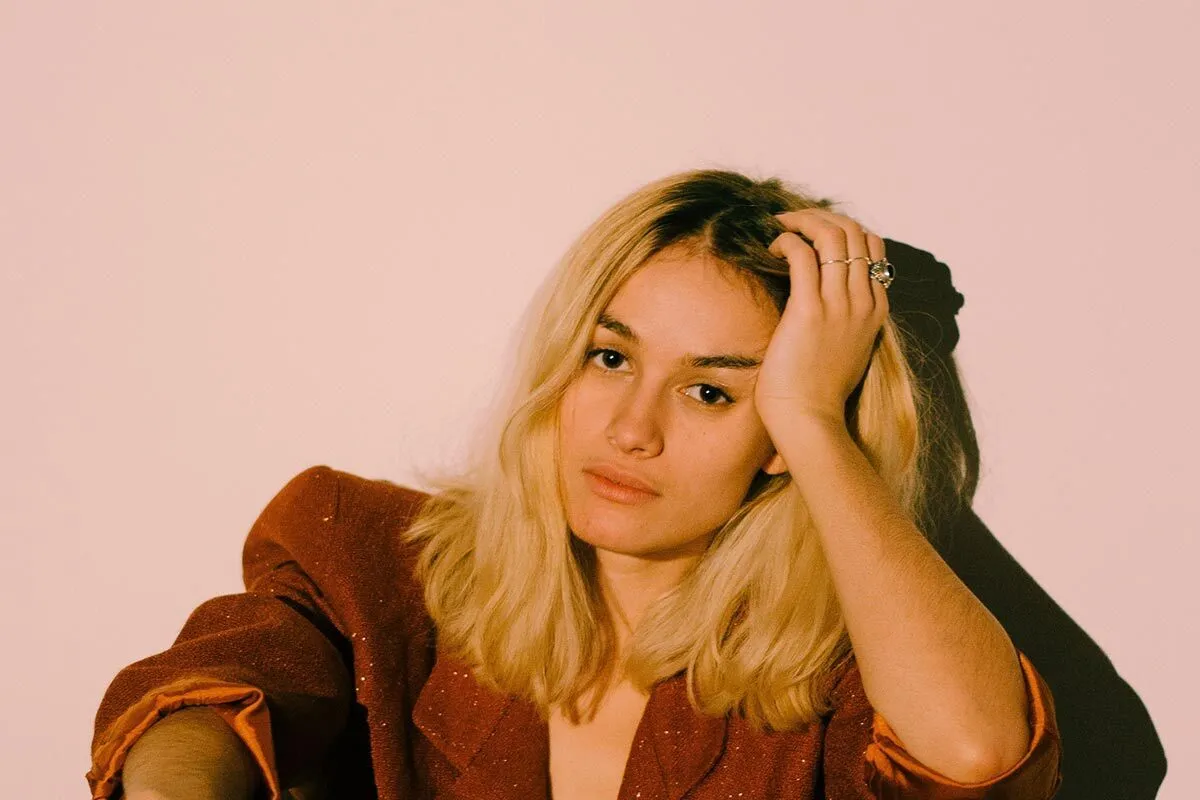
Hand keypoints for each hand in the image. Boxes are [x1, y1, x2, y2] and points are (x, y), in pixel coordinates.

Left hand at [754, 209, 889, 435]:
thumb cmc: (819, 391)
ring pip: (832, 235)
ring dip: (802, 221)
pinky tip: (772, 247)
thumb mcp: (846, 349)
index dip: (842, 228)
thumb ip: (845, 320)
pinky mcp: (810, 310)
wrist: (811, 419)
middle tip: (792, 219)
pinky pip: (802, 255)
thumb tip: (822, 299)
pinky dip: (786, 241)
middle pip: (854, 232)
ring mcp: (840, 305)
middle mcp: (863, 301)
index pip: (871, 246)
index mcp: (875, 309)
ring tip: (779, 226)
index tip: (813, 230)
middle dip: (820, 216)